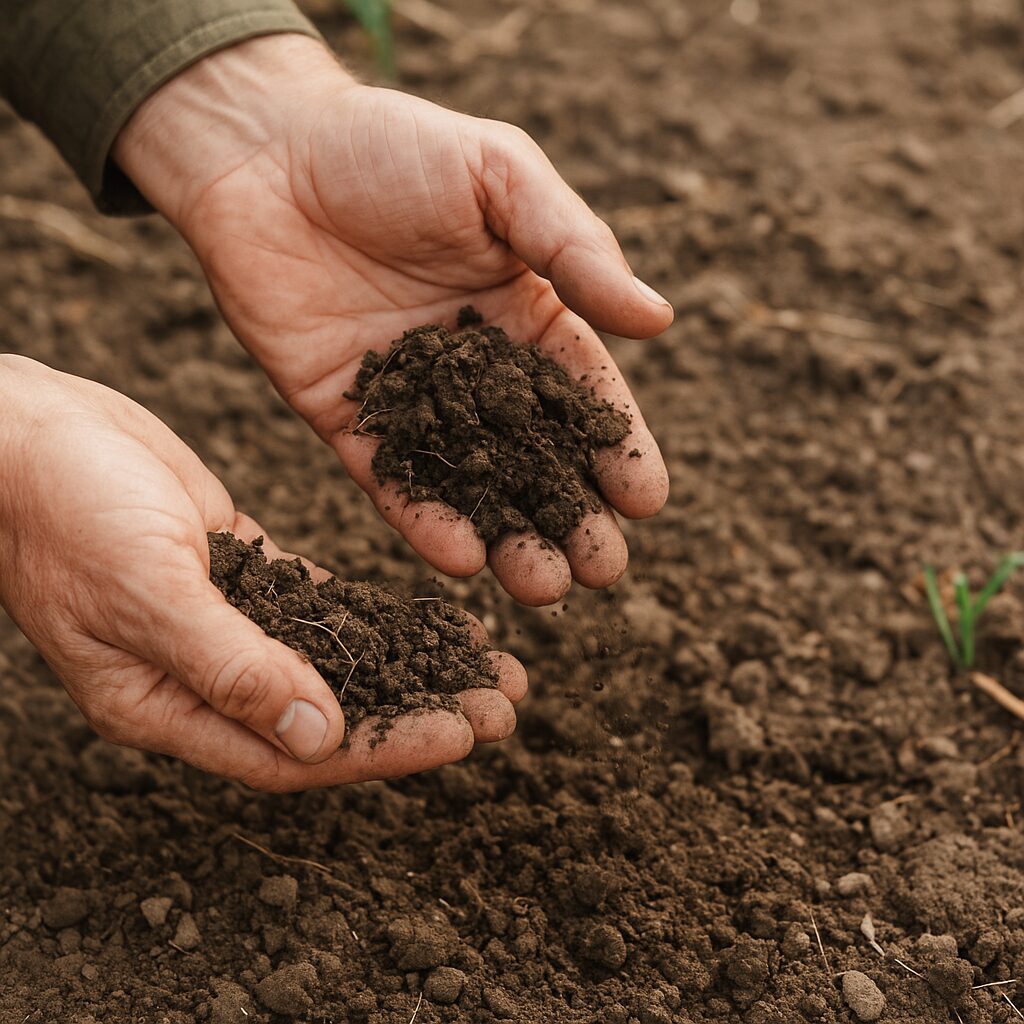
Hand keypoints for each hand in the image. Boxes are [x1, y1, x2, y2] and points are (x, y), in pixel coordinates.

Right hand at [0, 356, 523, 790]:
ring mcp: (225, 621)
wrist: (25, 430)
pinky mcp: (240, 566)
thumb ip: (232, 667)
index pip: (294, 752)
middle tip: (504, 706)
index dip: (384, 747)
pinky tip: (432, 617)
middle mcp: (204, 674)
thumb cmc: (62, 510)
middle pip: (329, 713)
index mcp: (166, 705)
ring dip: (410, 665)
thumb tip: (320, 736)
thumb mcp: (147, 592)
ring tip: (487, 667)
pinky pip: (320, 605)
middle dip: (417, 711)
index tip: (464, 735)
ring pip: (335, 660)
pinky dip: (375, 616)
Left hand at [115, 34, 672, 606]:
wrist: (263, 153)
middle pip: (535, 456)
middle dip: (573, 515)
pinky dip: (425, 520)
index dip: (617, 447)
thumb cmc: (390, 147)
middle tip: (603, 570)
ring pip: (471, 483)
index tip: (646, 501)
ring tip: (546, 588)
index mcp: (526, 311)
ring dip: (510, 538)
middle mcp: (476, 368)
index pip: (584, 394)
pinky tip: (463, 559)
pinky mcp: (348, 418)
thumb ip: (576, 247)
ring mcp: (412, 400)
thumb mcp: (500, 175)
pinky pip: (391, 480)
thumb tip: (659, 319)